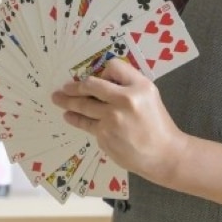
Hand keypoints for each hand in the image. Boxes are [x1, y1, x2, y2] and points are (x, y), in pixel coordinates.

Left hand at [51, 57, 186, 185]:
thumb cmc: (157, 124)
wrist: (164, 154)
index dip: (104, 72)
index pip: (113, 67)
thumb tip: (100, 81)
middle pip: (91, 86)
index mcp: (139, 87)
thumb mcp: (149, 95)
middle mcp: (124, 100)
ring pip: (83, 106)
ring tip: (58, 98)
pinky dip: (75, 118)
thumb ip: (128, 85)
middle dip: (74, 86)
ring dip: (67, 101)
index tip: (99, 79)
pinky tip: (69, 116)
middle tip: (64, 87)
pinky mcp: (103, 136)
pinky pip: (86, 124)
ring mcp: (111, 119)